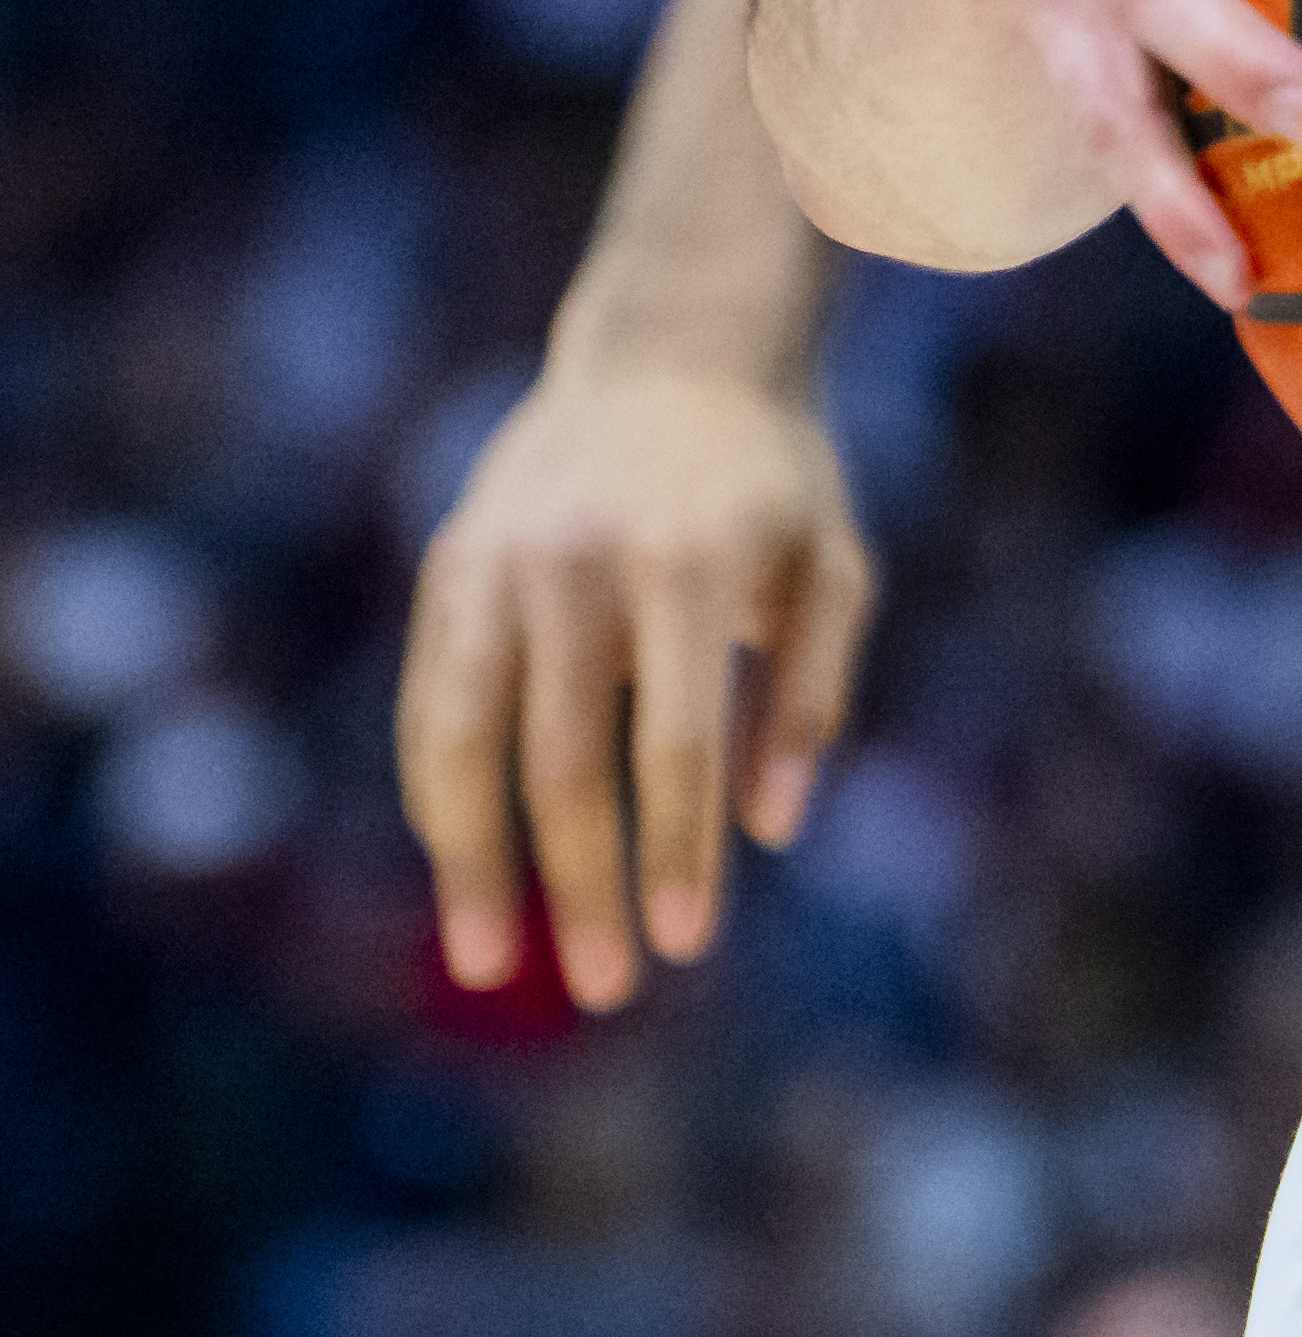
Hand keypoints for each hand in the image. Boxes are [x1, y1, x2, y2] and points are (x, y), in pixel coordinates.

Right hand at [399, 336, 870, 1010]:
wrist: (671, 347)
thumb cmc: (775, 481)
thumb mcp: (834, 569)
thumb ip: (813, 697)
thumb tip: (767, 833)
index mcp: (694, 565)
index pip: (675, 744)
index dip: (674, 853)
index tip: (682, 947)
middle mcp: (582, 564)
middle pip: (566, 762)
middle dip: (582, 886)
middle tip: (606, 989)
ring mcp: (500, 563)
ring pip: (466, 743)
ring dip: (474, 865)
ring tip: (488, 960)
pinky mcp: (450, 567)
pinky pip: (432, 703)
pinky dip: (439, 793)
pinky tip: (464, 866)